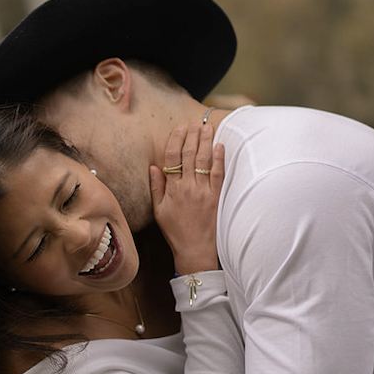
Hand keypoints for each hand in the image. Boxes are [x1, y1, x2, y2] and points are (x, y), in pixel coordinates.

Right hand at [150, 122, 223, 275]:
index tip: (179, 128)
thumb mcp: (159, 211)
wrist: (195, 251)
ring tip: (206, 127)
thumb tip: (153, 167)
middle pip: (190, 155)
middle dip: (192, 135)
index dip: (175, 140)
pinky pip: (219, 174)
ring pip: (204, 160)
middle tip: (194, 122)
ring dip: (205, 141)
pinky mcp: (217, 197)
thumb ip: (156, 187)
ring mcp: (204, 192)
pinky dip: (219, 158)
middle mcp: (188, 188)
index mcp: (172, 190)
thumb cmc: (175, 232)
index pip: (172, 158)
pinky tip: (220, 146)